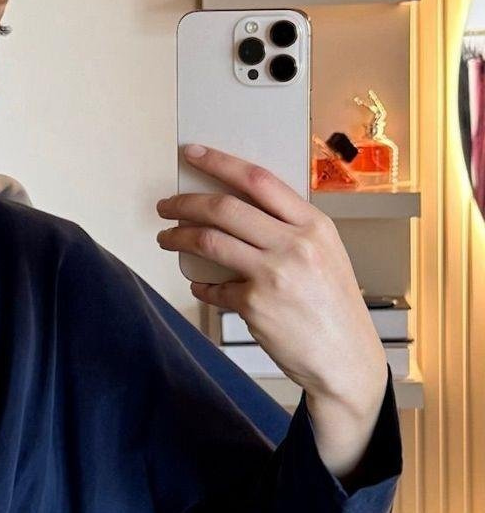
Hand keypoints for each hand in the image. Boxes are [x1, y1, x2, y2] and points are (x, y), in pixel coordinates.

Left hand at [155, 143, 387, 412]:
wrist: (346, 358)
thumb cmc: (335, 307)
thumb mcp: (326, 255)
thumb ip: (291, 230)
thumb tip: (241, 211)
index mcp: (314, 224)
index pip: (258, 179)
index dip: (219, 162)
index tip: (192, 154)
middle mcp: (295, 244)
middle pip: (225, 208)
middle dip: (185, 203)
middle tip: (166, 206)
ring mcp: (274, 275)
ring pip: (209, 242)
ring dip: (179, 238)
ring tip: (167, 238)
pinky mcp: (255, 306)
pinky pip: (214, 288)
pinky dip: (201, 286)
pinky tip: (200, 285)